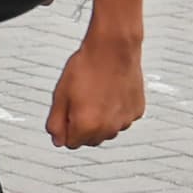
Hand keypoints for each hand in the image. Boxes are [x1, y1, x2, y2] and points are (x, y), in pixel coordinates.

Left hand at [48, 32, 145, 147]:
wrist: (113, 49)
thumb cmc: (87, 68)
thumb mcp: (60, 95)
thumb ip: (56, 123)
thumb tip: (57, 140)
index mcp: (86, 127)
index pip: (70, 143)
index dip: (66, 128)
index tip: (68, 113)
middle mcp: (108, 129)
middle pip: (90, 140)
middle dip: (83, 126)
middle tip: (81, 101)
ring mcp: (125, 121)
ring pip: (107, 130)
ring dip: (101, 120)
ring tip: (97, 95)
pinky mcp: (136, 111)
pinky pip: (122, 119)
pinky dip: (116, 111)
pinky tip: (111, 93)